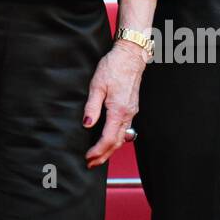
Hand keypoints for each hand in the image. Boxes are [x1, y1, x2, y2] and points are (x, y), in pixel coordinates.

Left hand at [83, 40, 147, 167]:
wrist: (131, 56)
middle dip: (103, 155)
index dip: (97, 151)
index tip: (88, 157)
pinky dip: (116, 138)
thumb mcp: (97, 85)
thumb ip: (92, 106)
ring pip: (121, 137)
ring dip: (110, 149)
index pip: (107, 139)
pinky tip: (109, 139)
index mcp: (118, 110)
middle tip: (91, 163)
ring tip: (98, 156)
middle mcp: (128, 114)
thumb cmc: (114, 67)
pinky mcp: (132, 108)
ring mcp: (132, 112)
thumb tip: (87, 124)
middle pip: (116, 143)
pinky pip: (124, 129)